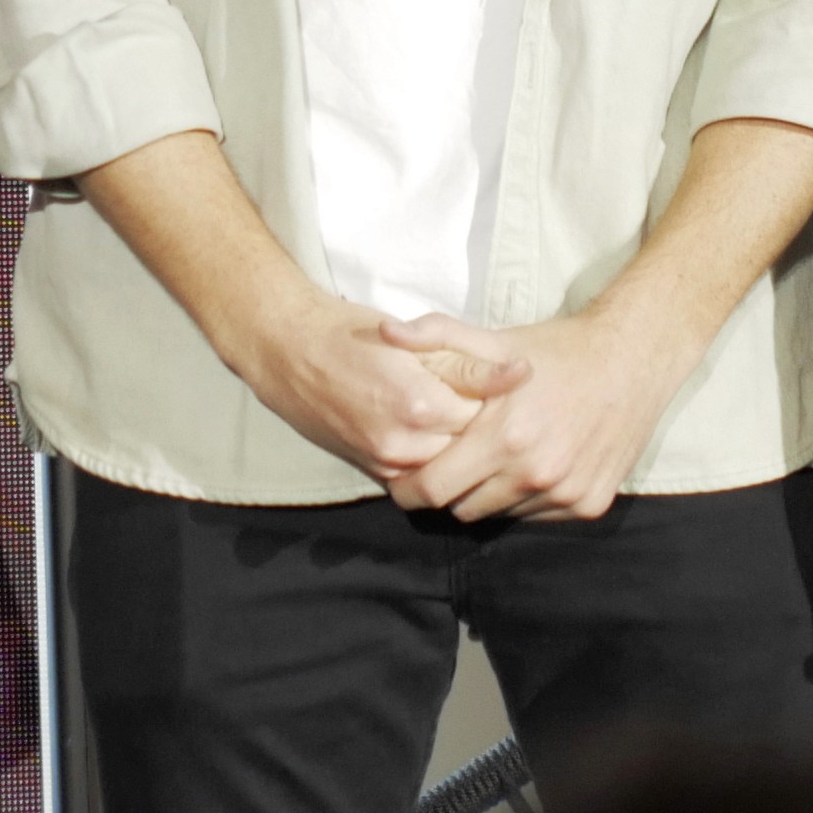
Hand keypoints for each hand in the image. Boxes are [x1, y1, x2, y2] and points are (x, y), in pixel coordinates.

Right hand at [234, 290, 511, 486]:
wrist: (289, 353)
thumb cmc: (352, 334)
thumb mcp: (415, 339)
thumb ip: (469, 364)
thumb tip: (523, 372)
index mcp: (419, 405)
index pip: (488, 419)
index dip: (500, 403)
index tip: (503, 390)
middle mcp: (403, 445)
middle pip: (471, 451)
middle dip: (484, 432)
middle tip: (488, 406)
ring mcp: (386, 465)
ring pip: (450, 470)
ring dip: (462, 449)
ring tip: (463, 419)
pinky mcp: (374, 475)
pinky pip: (421, 478)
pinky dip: (436, 459)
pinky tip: (437, 433)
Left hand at [375, 305, 685, 521]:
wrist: (634, 358)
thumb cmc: (557, 350)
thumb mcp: (496, 339)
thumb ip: (436, 336)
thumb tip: (385, 331)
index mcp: (503, 437)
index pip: (432, 491)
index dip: (410, 487)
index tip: (407, 475)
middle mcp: (535, 474)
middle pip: (462, 509)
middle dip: (450, 491)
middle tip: (453, 463)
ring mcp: (565, 493)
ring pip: (501, 514)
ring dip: (492, 494)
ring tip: (498, 458)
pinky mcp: (589, 504)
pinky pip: (538, 516)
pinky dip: (529, 497)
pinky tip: (536, 463)